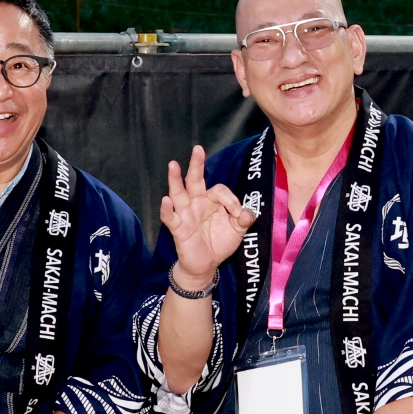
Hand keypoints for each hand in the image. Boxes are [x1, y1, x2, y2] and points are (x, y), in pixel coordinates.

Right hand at [160, 145, 254, 286]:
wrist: (206, 265)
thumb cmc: (220, 242)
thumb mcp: (237, 231)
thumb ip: (243, 220)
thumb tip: (247, 213)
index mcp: (211, 200)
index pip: (220, 190)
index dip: (231, 200)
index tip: (238, 214)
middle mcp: (196, 203)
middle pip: (195, 180)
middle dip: (196, 164)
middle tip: (198, 148)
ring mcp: (185, 214)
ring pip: (178, 193)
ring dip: (175, 179)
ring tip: (173, 165)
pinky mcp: (178, 228)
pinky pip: (170, 217)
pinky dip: (166, 209)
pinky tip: (165, 200)